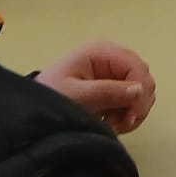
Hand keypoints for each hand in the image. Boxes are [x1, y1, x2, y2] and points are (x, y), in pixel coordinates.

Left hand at [36, 39, 155, 133]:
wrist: (32, 110)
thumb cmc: (51, 97)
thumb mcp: (77, 95)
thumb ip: (107, 92)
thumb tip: (140, 90)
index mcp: (102, 51)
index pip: (136, 66)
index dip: (140, 90)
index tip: (131, 117)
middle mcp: (112, 58)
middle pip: (143, 77)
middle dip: (137, 103)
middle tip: (121, 124)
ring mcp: (113, 73)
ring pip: (142, 91)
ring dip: (133, 111)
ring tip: (112, 125)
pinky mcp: (113, 88)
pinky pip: (134, 100)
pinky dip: (129, 115)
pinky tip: (112, 123)